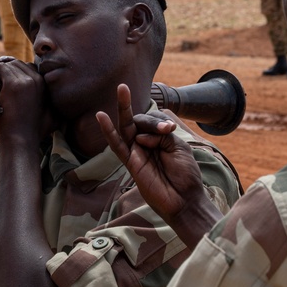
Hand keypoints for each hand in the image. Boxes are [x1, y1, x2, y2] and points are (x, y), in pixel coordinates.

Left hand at [0, 57, 53, 146]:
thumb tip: (51, 104)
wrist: (21, 142)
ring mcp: (25, 81)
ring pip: (9, 65)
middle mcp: (37, 80)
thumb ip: (50, 106)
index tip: (6, 73)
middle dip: (7, 66)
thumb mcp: (50, 117)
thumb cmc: (32, 133)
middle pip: (19, 64)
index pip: (30, 68)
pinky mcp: (12, 85)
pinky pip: (0, 67)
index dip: (17, 69)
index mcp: (45, 86)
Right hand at [96, 84, 212, 233]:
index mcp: (160, 137)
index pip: (153, 119)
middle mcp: (146, 143)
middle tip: (122, 86)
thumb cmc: (185, 175)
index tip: (169, 130)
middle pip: (137, 120)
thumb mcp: (178, 147)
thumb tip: (140, 135)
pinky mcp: (131, 163)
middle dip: (132, 106)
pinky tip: (101, 117)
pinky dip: (109, 132)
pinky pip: (117, 145)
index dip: (158, 121)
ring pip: (125, 128)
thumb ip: (162, 135)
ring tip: (120, 89)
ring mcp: (137, 152)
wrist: (184, 200)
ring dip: (122, 108)